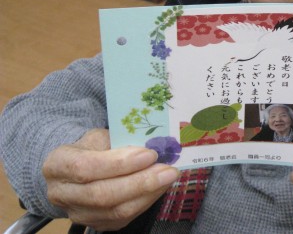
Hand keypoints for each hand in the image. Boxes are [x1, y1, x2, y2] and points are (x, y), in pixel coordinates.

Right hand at [42, 129, 178, 230]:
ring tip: (168, 176)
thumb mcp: (98, 135)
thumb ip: (119, 141)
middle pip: (102, 194)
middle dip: (141, 182)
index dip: (120, 163)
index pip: (86, 168)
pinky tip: (160, 187)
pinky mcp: (96, 224)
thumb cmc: (91, 147)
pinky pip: (124, 218)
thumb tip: (151, 146)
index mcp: (57, 165)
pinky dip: (146, 201)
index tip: (149, 154)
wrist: (75, 168)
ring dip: (148, 193)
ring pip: (115, 211)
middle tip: (168, 169)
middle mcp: (61, 194)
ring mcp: (78, 213)